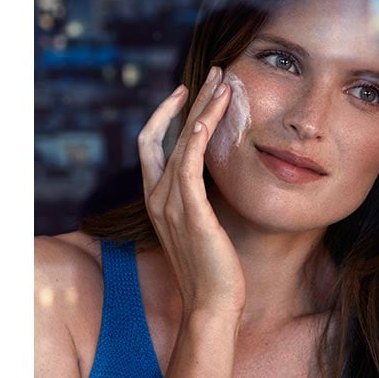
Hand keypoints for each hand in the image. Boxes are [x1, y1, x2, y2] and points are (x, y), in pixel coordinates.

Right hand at [138, 67, 245, 324]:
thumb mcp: (198, 227)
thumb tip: (208, 180)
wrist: (212, 304)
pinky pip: (189, 165)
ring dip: (203, 109)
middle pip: (164, 134)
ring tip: (224, 83)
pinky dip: (197, 137)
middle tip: (215, 73)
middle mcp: (157, 197)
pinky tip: (208, 117)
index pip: (154, 144)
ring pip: (182, 142)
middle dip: (189, 100)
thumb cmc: (211, 269)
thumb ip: (195, 201)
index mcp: (157, 199)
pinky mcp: (190, 212)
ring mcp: (170, 204)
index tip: (191, 94)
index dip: (169, 115)